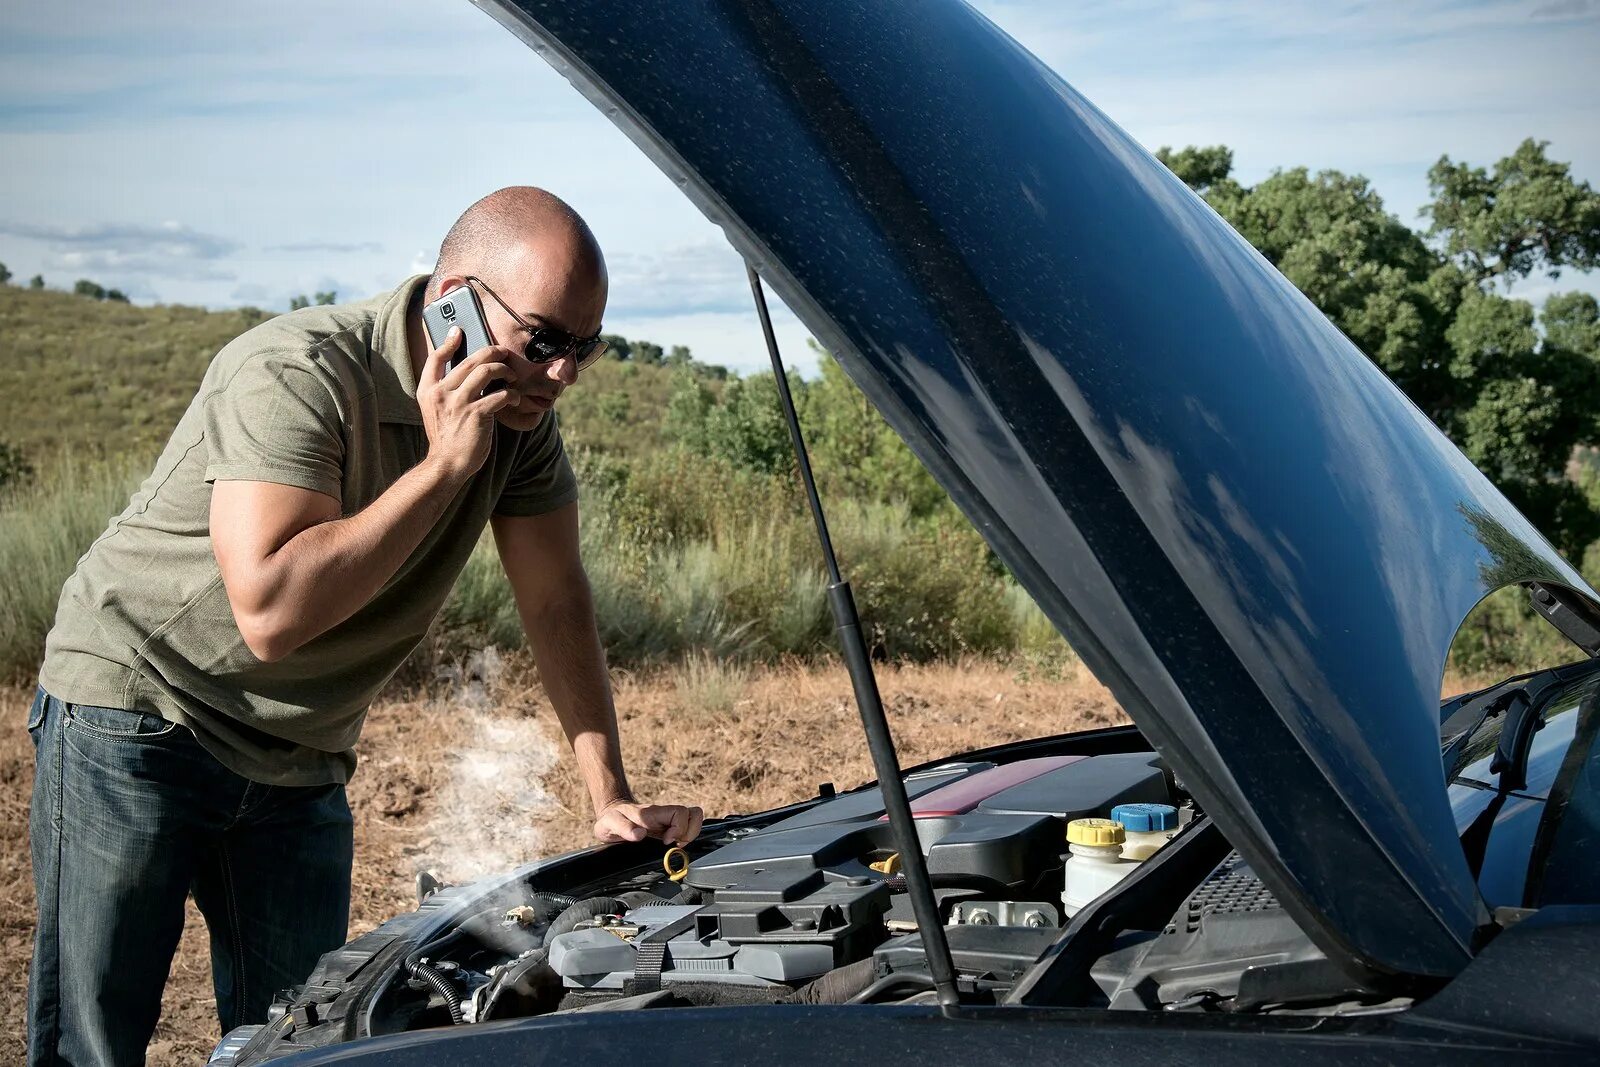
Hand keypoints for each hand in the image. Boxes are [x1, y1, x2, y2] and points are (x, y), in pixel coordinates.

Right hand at [418, 326, 521, 480]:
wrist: (447, 464)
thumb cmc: (446, 437)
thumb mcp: (436, 411)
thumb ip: (445, 391)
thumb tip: (467, 372)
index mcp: (428, 390)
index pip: (435, 358)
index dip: (447, 342)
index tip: (458, 331)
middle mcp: (441, 393)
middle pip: (470, 360)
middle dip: (491, 352)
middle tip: (504, 353)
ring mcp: (459, 402)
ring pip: (487, 371)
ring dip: (504, 371)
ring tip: (513, 377)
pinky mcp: (477, 414)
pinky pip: (500, 395)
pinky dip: (512, 394)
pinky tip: (515, 399)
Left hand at [592, 800, 704, 846]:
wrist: (612, 816)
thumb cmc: (612, 819)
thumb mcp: (610, 823)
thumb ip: (623, 828)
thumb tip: (639, 835)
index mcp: (653, 813)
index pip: (679, 812)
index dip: (679, 828)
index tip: (666, 841)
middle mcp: (664, 816)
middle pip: (694, 814)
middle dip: (690, 832)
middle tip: (676, 844)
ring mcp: (668, 821)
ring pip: (694, 819)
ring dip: (691, 834)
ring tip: (677, 845)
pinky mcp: (669, 828)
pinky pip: (687, 827)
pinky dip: (686, 837)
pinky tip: (673, 846)